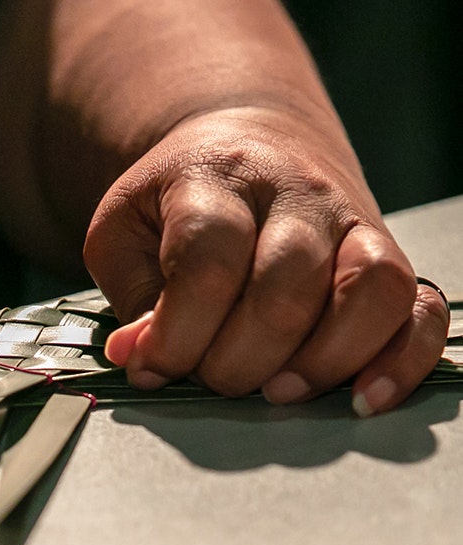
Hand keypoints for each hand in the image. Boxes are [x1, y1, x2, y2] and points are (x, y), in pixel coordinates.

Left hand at [85, 107, 449, 414]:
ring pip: (369, 289)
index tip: (152, 367)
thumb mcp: (125, 233)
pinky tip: (362, 399)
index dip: (177, 334)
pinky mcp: (388, 255)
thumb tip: (138, 358)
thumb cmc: (177, 203)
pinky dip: (401, 360)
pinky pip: (420, 308)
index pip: (207, 262)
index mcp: (215, 179)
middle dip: (240, 361)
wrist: (246, 144)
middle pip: (286, 288)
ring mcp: (352, 220)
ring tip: (277, 391)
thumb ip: (132, 297)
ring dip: (321, 362)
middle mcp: (295, 193)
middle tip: (213, 378)